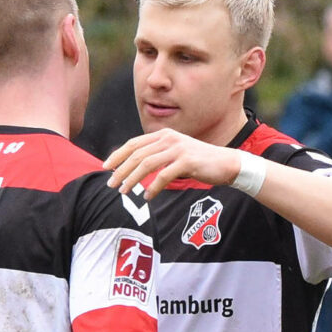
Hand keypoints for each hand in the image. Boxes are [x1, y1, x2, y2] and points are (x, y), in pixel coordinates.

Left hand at [104, 130, 243, 200]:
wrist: (226, 163)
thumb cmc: (199, 162)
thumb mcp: (176, 153)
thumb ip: (158, 155)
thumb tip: (134, 166)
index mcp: (164, 135)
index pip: (134, 143)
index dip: (118, 155)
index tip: (105, 167)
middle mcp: (169, 139)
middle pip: (137, 154)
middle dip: (121, 169)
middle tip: (111, 184)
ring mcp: (178, 149)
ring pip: (147, 164)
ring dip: (133, 179)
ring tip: (124, 191)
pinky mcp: (187, 162)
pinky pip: (164, 176)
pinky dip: (153, 187)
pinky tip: (147, 196)